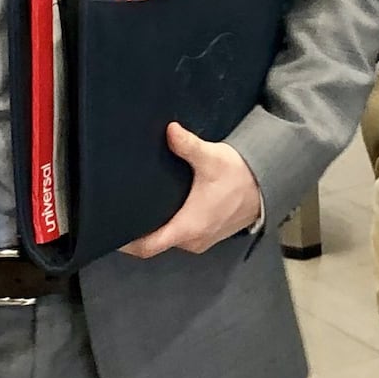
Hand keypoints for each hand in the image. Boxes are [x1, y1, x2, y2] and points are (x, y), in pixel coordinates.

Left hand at [120, 123, 260, 257]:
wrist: (268, 186)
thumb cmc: (239, 176)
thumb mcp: (211, 158)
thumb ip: (187, 145)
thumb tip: (169, 130)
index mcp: (188, 227)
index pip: (148, 247)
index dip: (126, 243)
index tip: (110, 232)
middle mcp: (193, 240)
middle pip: (156, 243)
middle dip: (139, 230)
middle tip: (121, 211)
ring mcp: (202, 240)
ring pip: (170, 239)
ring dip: (157, 227)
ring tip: (141, 207)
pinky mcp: (209, 234)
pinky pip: (183, 236)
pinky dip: (172, 226)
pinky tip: (166, 208)